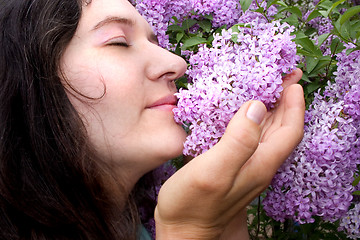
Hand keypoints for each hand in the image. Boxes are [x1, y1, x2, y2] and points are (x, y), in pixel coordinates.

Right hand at [155, 69, 304, 238]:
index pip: (289, 131)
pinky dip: (249, 121)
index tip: (292, 83)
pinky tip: (240, 112)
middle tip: (284, 79)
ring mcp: (244, 166)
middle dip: (286, 103)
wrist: (182, 230)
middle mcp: (257, 165)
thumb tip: (256, 107)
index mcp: (259, 164)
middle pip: (280, 130)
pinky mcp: (230, 166)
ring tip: (267, 89)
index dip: (294, 106)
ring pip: (265, 133)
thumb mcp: (215, 170)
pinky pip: (247, 138)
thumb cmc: (193, 204)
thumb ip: (238, 140)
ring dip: (270, 110)